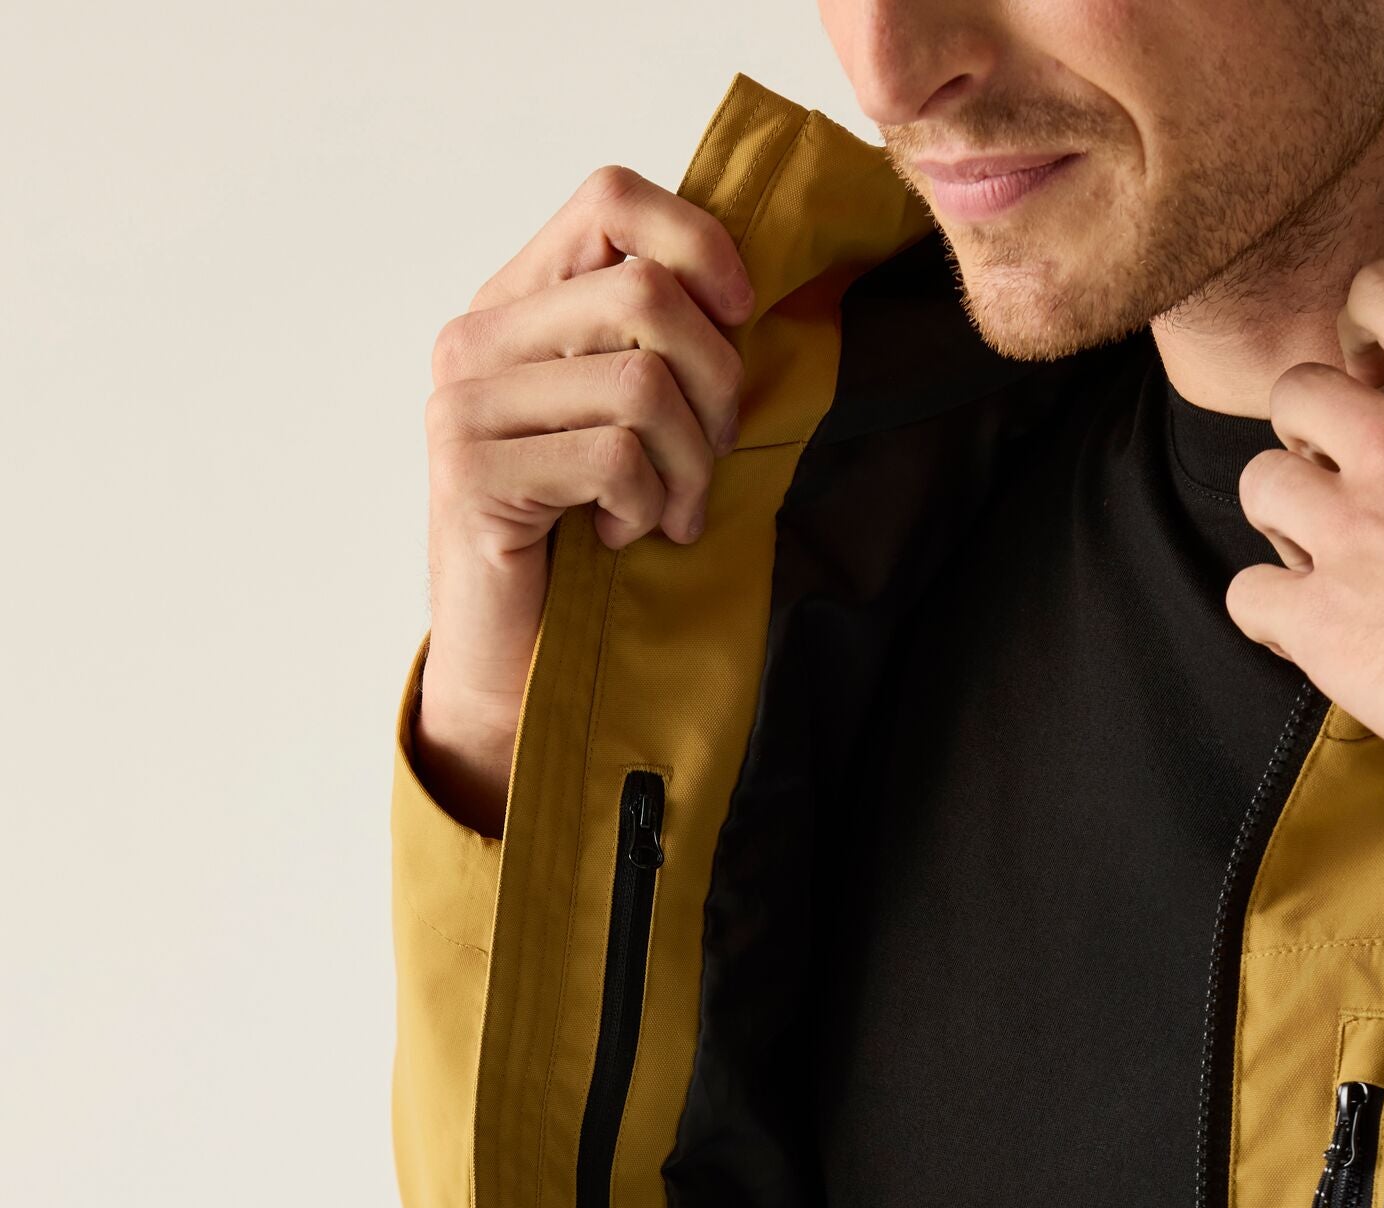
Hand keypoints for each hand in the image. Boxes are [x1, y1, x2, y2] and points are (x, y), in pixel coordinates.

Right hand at [414, 164, 753, 832]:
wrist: (513, 658)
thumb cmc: (583, 537)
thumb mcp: (630, 422)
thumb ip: (659, 344)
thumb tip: (746, 288)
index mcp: (516, 305)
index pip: (611, 199)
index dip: (701, 244)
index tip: (742, 313)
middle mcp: (476, 339)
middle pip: (646, 294)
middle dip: (717, 385)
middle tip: (712, 457)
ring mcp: (464, 404)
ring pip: (642, 382)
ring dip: (688, 465)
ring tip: (666, 512)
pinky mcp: (472, 472)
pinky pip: (616, 457)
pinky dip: (645, 506)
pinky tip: (617, 536)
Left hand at [1224, 254, 1383, 758]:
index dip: (1365, 324)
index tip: (1372, 369)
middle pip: (1295, 390)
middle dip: (1308, 432)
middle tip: (1342, 477)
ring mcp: (1350, 530)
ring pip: (1258, 481)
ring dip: (1284, 517)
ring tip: (1328, 553)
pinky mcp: (1317, 613)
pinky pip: (1244, 592)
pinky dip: (1266, 613)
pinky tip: (1305, 625)